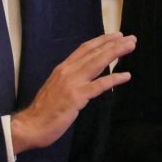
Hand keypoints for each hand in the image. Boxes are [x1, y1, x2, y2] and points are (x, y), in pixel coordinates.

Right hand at [11, 33, 135, 152]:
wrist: (30, 126)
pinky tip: (126, 75)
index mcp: (62, 68)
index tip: (115, 36)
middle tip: (130, 38)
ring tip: (130, 47)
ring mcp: (72, 83)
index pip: (84, 49)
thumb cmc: (43, 111)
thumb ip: (69, 80)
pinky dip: (114, 78)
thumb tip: (84, 77)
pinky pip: (99, 85)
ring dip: (115, 53)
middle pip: (94, 52)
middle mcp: (67, 71)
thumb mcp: (56, 88)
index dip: (101, 41)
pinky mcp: (76, 97)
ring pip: (98, 63)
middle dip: (113, 44)